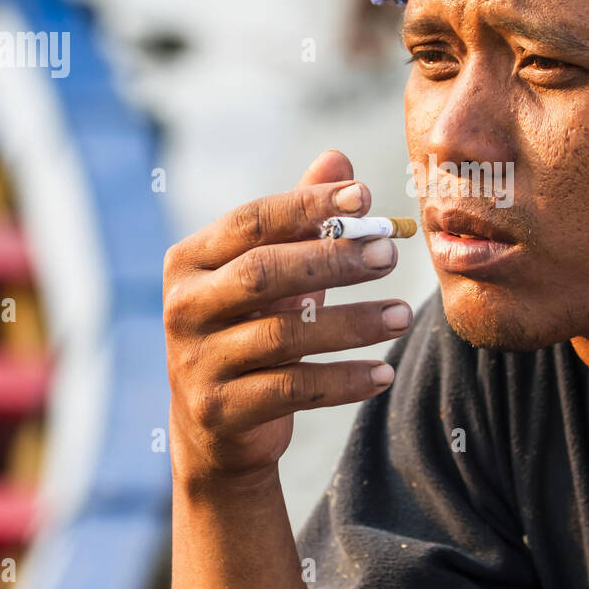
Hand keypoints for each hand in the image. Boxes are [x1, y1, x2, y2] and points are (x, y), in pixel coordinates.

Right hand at [163, 149, 410, 481]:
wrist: (216, 429)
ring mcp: (197, 361)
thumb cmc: (251, 330)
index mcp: (190, 261)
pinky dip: (344, 381)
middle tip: (390, 253)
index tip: (366, 196)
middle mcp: (183, 307)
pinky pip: (292, 389)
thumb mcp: (272, 273)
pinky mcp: (220, 410)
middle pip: (265, 272)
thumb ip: (301, 219)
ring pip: (285, 334)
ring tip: (405, 314)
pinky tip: (385, 372)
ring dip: (353, 323)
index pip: (253, 221)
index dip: (309, 205)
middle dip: (334, 260)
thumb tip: (339, 158)